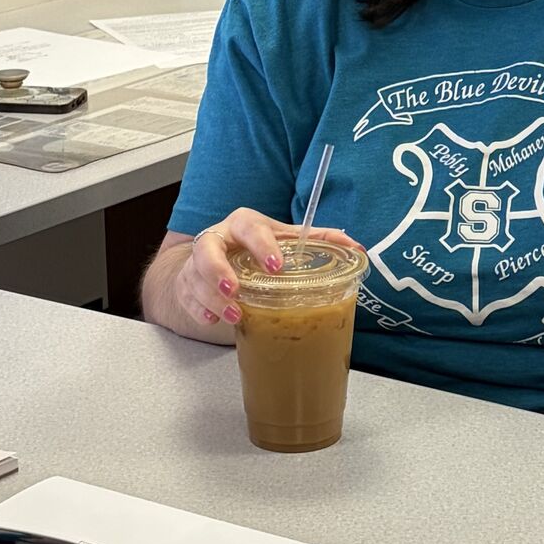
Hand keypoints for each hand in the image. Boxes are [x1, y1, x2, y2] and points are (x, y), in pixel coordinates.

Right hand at [176, 209, 363, 329]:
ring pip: (195, 278)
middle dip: (218, 270)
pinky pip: (187, 297)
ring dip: (212, 297)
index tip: (277, 266)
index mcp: (243, 224)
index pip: (251, 229)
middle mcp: (217, 239)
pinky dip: (199, 309)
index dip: (263, 247)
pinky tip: (212, 318)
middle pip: (208, 249)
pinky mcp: (187, 284)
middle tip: (235, 290)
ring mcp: (197, 263)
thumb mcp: (282, 238)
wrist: (214, 256)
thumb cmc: (254, 246)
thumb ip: (317, 239)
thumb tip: (356, 247)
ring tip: (234, 315)